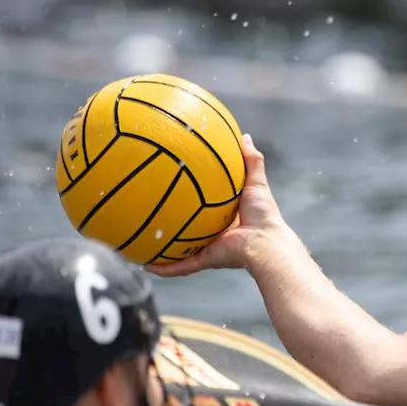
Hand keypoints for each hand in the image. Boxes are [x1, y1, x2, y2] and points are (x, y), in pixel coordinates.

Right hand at [146, 134, 298, 277]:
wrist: (266, 242)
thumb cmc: (264, 214)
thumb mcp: (256, 183)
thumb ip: (251, 161)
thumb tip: (245, 137)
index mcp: (226, 216)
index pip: (204, 204)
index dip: (190, 196)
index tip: (173, 185)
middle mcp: (216, 233)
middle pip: (189, 227)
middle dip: (171, 223)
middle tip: (149, 212)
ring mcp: (209, 248)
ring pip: (180, 250)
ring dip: (162, 250)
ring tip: (140, 245)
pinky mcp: (206, 259)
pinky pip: (182, 266)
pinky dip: (165, 268)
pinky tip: (146, 265)